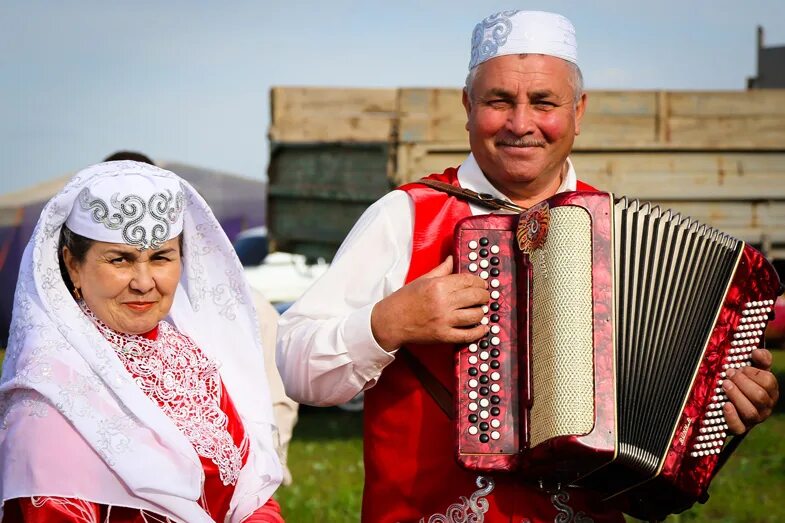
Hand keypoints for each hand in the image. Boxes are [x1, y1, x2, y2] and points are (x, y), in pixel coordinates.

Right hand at [371, 256, 489, 350]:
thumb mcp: (422, 280)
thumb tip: (452, 259)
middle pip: (475, 296)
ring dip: (482, 311)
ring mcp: (444, 321)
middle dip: (484, 295)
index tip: (482, 283)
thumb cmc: (404, 300)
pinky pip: (468, 335)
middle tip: (484, 295)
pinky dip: (479, 332)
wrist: (390, 321)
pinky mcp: (443, 336)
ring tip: (480, 309)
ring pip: (476, 315)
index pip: (468, 280)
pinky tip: (483, 327)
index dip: (479, 281)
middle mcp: (443, 302)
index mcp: (438, 285)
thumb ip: (441, 270)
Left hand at [722, 348, 778, 433]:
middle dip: (742, 383)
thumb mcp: (754, 368)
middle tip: (729, 374)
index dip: (753, 373)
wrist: (729, 400)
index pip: (768, 382)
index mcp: (770, 391)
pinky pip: (738, 427)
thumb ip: (760, 358)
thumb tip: (757, 352)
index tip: (740, 368)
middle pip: (759, 397)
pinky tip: (725, 405)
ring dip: (736, 396)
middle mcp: (765, 407)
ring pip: (750, 412)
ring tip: (725, 385)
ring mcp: (754, 419)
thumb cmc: (744, 381)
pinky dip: (731, 416)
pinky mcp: (740, 428)